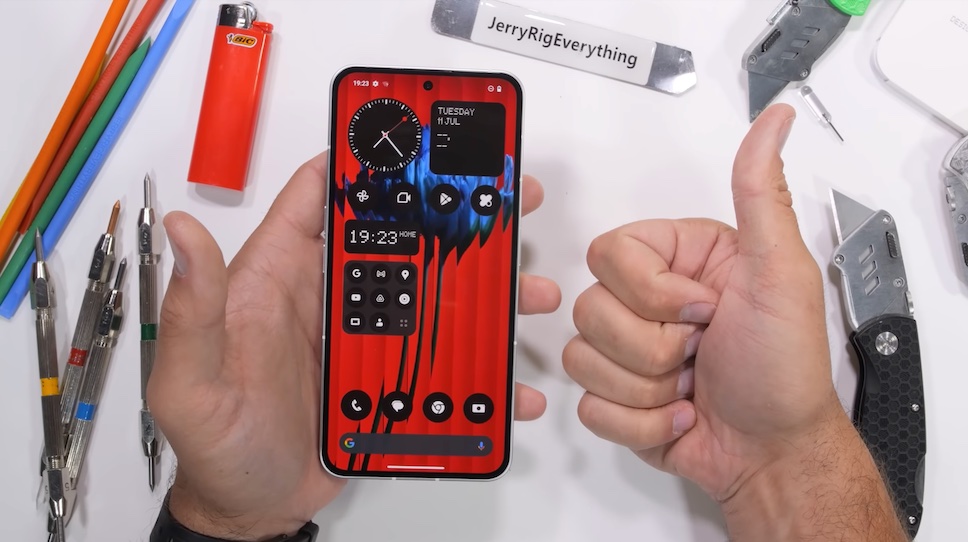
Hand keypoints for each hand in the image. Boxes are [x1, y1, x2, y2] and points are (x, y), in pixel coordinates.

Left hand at [148, 152, 560, 539]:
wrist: (252, 508)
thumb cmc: (215, 446)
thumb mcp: (191, 381)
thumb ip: (193, 309)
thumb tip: (184, 230)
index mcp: (278, 277)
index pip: (321, 198)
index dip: (363, 161)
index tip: (416, 136)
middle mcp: (329, 297)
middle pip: (399, 237)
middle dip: (454, 211)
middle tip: (506, 199)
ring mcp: (366, 336)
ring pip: (435, 293)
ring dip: (485, 287)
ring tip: (528, 290)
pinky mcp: (392, 376)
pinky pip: (444, 359)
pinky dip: (482, 364)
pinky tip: (513, 377)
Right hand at [564, 104, 843, 499]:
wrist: (775, 451)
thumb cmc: (784, 367)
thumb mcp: (781, 273)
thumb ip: (761, 193)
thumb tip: (775, 119)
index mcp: (675, 260)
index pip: (609, 253)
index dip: (651, 292)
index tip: (705, 311)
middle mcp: (644, 300)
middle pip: (589, 308)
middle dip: (654, 348)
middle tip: (702, 353)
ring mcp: (625, 350)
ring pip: (580, 357)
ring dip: (648, 388)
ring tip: (692, 387)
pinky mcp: (614, 396)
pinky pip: (588, 405)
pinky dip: (641, 422)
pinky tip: (680, 414)